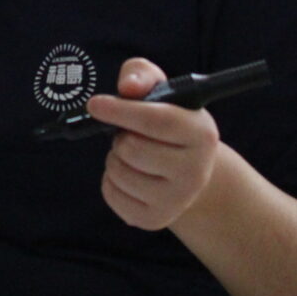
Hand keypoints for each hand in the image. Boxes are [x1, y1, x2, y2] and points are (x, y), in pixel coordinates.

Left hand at [88, 57, 223, 230]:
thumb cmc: (168, 123)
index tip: (94, 104)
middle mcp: (196, 171)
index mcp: (202, 133)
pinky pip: (110, 193)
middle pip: (131, 148)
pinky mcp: (155, 219)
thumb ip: (141, 75)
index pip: (158, 120)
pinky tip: (130, 175)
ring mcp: (177, 200)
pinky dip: (110, 180)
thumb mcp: (160, 90)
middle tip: (130, 134)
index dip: (122, 110)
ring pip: (117, 171)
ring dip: (115, 158)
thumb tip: (128, 87)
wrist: (187, 172)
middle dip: (120, 136)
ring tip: (133, 155)